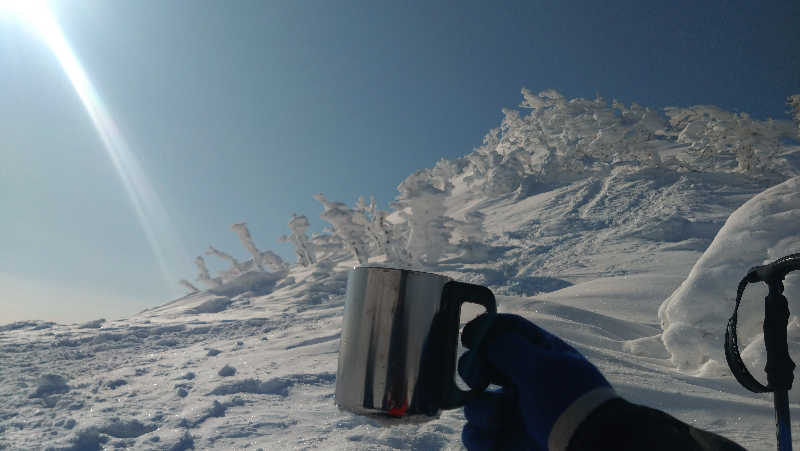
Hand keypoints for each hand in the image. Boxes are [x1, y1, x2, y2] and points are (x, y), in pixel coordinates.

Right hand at [459, 313, 615, 450]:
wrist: (595, 450)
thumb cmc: (570, 404)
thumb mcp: (540, 368)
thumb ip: (507, 347)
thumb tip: (481, 335)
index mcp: (540, 356)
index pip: (506, 331)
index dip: (485, 331)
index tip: (469, 338)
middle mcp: (524, 382)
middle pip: (482, 366)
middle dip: (473, 372)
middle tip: (478, 380)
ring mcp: (514, 413)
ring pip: (476, 403)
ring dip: (478, 409)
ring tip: (496, 418)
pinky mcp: (507, 442)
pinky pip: (477, 435)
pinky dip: (478, 437)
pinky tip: (491, 438)